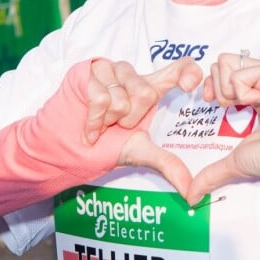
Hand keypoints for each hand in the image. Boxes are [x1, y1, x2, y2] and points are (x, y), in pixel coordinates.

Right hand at [86, 58, 202, 195]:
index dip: (188, 70)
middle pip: (146, 92)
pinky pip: (100, 98)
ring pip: (122, 97)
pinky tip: (89, 130)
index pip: (178, 67)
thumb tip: (191, 192)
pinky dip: (94, 122)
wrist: (68, 150)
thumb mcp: (140, 151)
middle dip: (129, 119)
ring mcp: (109, 70)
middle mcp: (132, 75)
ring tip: (101, 124)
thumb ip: (167, 163)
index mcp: (150, 87)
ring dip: (109, 120)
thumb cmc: (105, 145)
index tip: (189, 86)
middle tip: (116, 126)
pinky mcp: (86, 71)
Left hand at [186, 54, 259, 204]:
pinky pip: (238, 73)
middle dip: (218, 90)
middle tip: (236, 109)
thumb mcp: (236, 161)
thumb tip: (192, 194)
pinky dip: (242, 93)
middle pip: (219, 64)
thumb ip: (213, 172)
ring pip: (225, 63)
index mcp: (254, 96)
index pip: (221, 76)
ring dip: (228, 91)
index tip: (212, 104)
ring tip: (250, 107)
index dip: (210, 88)